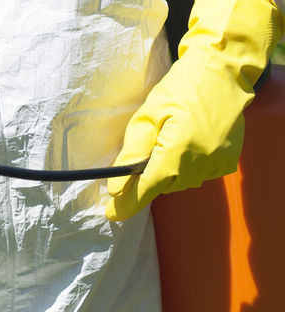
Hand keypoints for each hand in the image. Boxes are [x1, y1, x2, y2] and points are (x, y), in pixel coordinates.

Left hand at [106, 0, 282, 220]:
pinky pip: (198, 174)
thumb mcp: (146, 116)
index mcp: (177, 152)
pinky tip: (189, 141)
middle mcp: (200, 164)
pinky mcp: (228, 161)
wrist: (223, 71)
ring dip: (169, 170)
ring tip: (172, 139)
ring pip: (179, 182)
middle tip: (150, 147)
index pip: (146, 190)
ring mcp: (217, 164)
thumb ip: (131, 154)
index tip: (110, 214)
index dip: (126, 205)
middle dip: (149, 176)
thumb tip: (116, 189)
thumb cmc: (181, 88)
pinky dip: (188, 165)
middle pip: (162, 186)